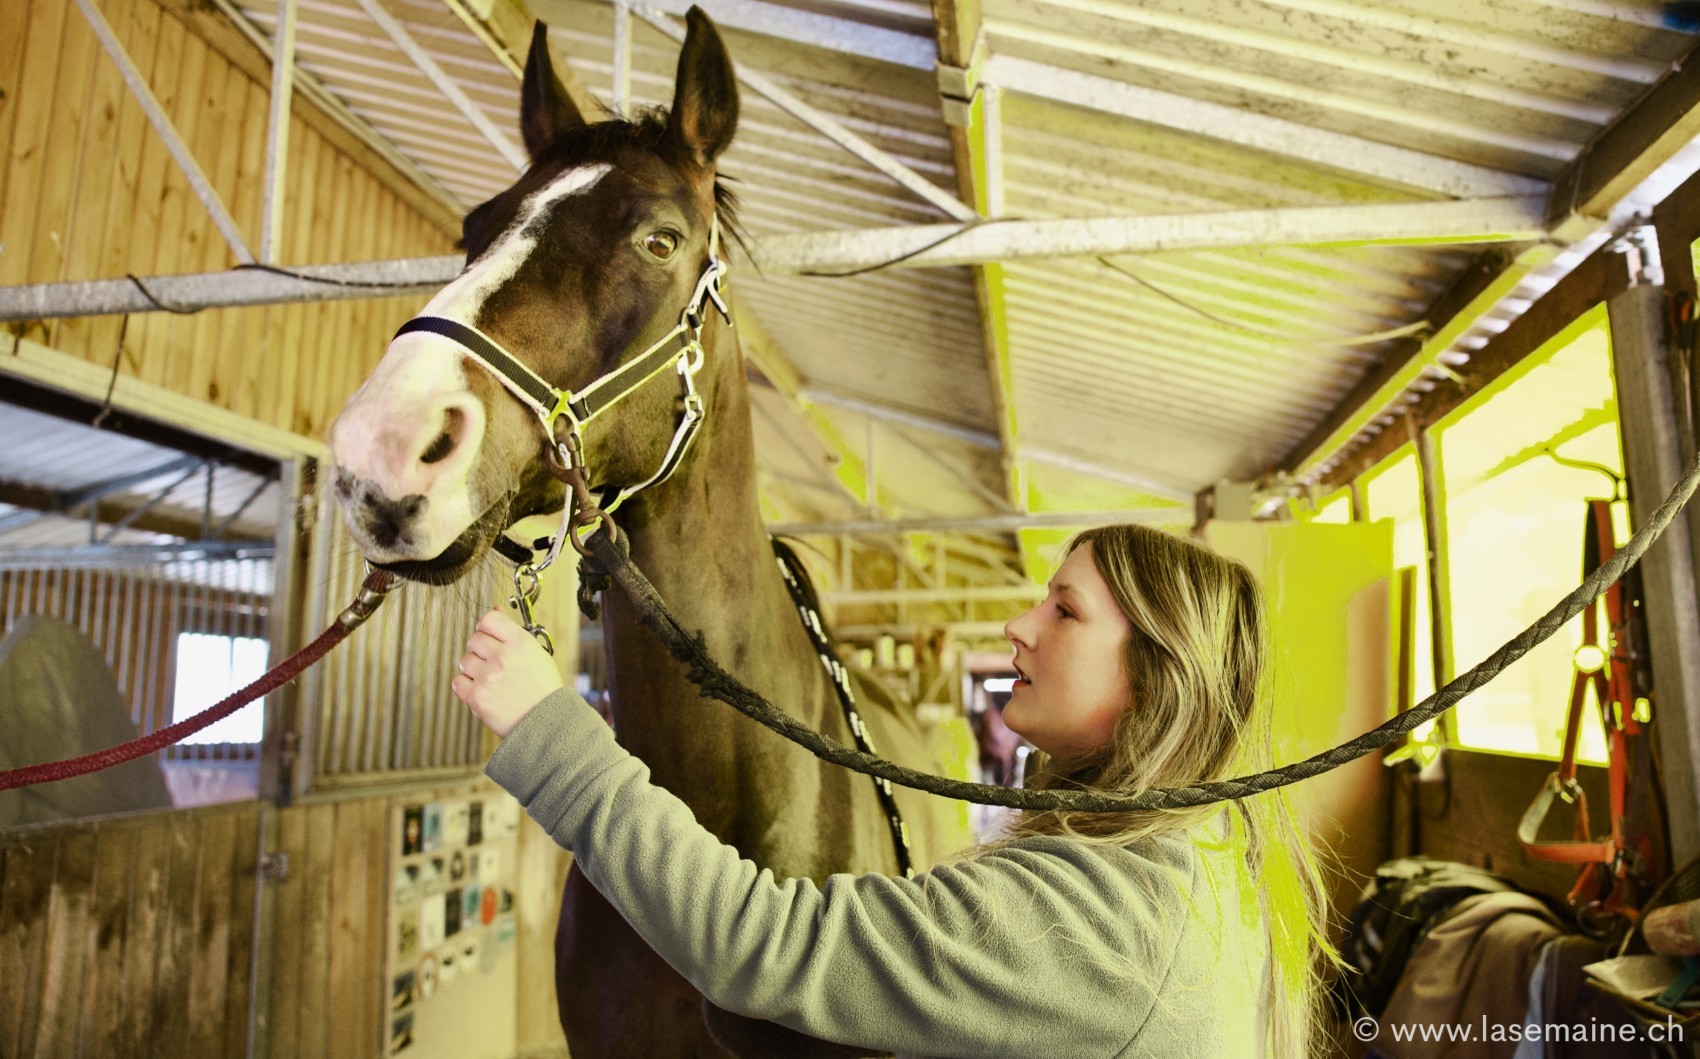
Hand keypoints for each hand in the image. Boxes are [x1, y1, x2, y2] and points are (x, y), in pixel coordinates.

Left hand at [453, 608, 564, 737]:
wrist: (547, 721)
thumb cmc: (543, 688)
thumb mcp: (536, 653)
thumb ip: (512, 633)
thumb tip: (494, 610)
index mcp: (520, 643)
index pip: (489, 619)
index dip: (487, 627)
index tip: (490, 635)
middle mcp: (502, 657)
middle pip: (474, 639)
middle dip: (482, 649)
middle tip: (494, 663)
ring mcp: (487, 677)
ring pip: (465, 660)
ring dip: (474, 668)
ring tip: (492, 680)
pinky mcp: (476, 697)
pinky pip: (457, 681)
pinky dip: (467, 685)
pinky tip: (483, 689)